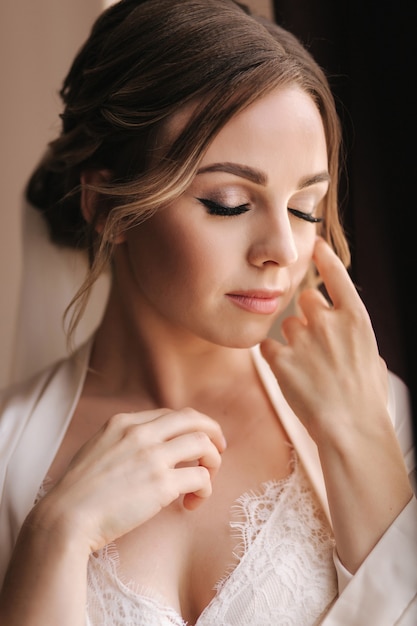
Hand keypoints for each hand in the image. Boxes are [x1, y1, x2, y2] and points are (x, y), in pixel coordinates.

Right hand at [35, 408, 225, 553]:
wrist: (65, 518)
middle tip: (218, 450)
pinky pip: (200, 478)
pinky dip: (204, 490)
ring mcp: (153, 457)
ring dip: (212, 462)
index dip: (189, 427)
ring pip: (204, 444)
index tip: (194, 442)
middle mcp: (141, 433)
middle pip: (194, 419)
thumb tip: (150, 446)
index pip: (170, 414)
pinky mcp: (162, 484)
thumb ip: (123, 441)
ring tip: (204, 481)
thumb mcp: (97, 449)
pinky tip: (191, 503)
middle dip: (213, 432)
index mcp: (123, 422)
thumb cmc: (77, 492)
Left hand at [261, 237, 411, 570]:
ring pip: (286, 324)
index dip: (325, 258)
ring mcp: (304, 339)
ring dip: (292, 339)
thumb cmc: (367, 401)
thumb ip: (355, 341)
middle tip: (314, 341)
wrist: (350, 431)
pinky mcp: (281, 360)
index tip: (315, 243)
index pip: (337, 276)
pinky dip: (276, 357)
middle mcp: (329, 322)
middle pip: (305, 299)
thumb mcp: (373, 362)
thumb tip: (347, 338)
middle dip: (307, 313)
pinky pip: (269, 347)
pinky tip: (289, 374)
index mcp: (357, 320)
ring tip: (307, 368)